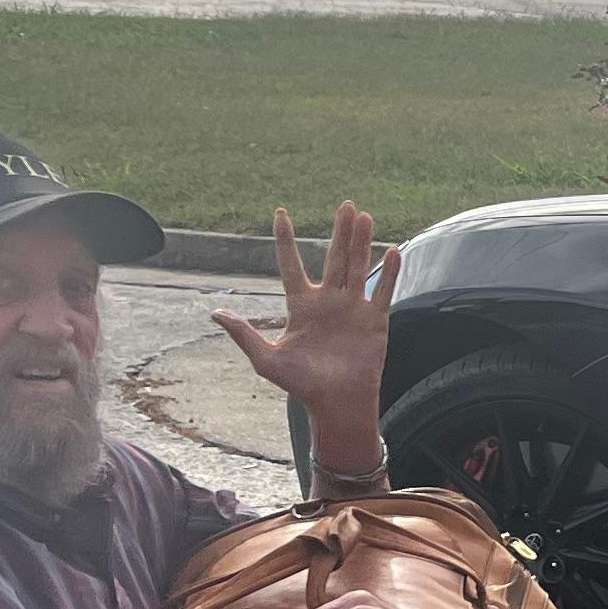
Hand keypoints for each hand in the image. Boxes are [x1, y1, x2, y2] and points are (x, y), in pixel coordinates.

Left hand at [214, 202, 398, 471]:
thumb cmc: (301, 384)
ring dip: (362, 243)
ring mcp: (353, 308)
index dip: (286, 240)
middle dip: (340, 232)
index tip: (280, 213)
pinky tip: (392, 250)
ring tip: (365, 217)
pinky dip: (389, 272)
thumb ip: (245, 334)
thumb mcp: (267, 360)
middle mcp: (328, 301)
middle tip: (346, 205)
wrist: (337, 403)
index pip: (291, 265)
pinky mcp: (375, 320)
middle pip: (334, 258)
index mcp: (301, 306)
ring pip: (357, 267)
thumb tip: (216, 312)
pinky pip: (383, 290)